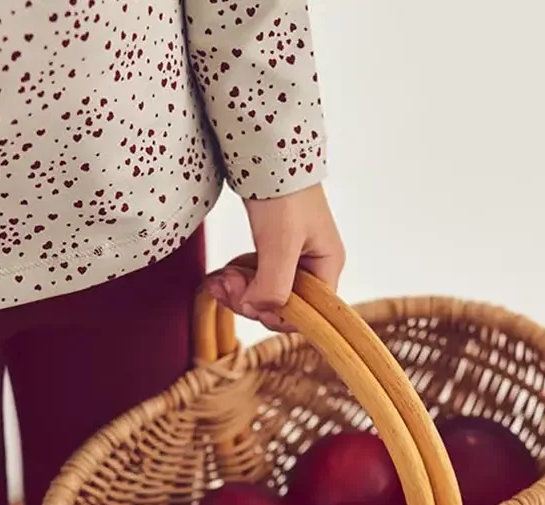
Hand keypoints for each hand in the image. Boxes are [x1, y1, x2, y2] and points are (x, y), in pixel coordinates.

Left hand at [207, 184, 344, 331]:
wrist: (268, 150)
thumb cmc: (284, 191)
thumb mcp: (281, 242)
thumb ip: (274, 285)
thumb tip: (256, 310)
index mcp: (326, 267)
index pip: (305, 314)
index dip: (273, 315)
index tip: (246, 299)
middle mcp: (312, 267)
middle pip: (281, 306)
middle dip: (249, 300)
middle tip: (224, 284)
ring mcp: (292, 260)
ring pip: (264, 294)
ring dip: (238, 291)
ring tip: (218, 279)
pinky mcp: (272, 251)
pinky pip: (254, 279)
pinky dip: (236, 280)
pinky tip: (221, 275)